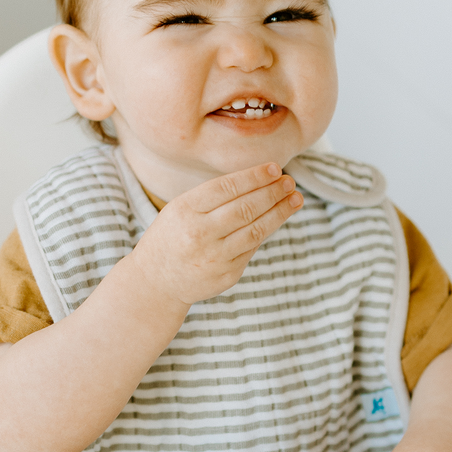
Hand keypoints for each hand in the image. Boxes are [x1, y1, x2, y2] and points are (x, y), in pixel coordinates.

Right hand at [130, 162, 302, 305]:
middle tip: (289, 182)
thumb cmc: (171, 237)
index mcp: (184, 211)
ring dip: (279, 212)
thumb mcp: (179, 209)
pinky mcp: (227, 275)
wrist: (156, 282)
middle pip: (245, 208)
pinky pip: (252, 248)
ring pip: (256, 230)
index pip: (226, 188)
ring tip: (295, 199)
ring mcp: (214, 258)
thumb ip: (212, 197)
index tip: (275, 168)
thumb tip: (258, 180)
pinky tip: (277, 218)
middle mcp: (199, 234)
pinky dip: (266, 231)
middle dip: (272, 192)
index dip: (254, 177)